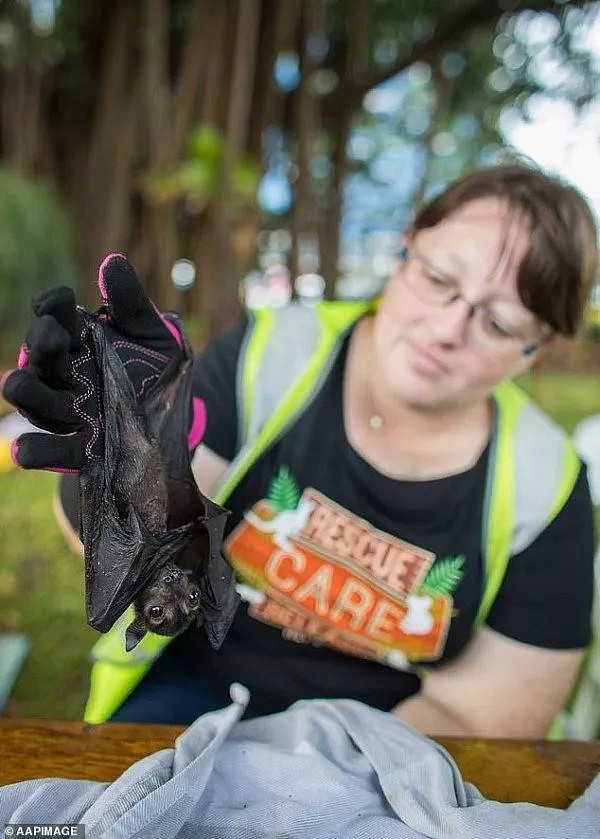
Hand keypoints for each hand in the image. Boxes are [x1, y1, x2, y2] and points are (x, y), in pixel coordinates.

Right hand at [1, 254, 205, 471]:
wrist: (175, 422)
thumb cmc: (158, 369)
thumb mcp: (154, 335)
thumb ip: (132, 304)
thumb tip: (111, 262)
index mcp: (80, 337)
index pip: (55, 313)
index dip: (52, 306)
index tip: (58, 301)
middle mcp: (65, 371)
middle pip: (40, 353)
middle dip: (41, 343)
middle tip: (53, 336)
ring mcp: (67, 409)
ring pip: (32, 398)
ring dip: (27, 391)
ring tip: (20, 384)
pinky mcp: (77, 448)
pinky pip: (47, 450)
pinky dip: (34, 449)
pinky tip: (26, 449)